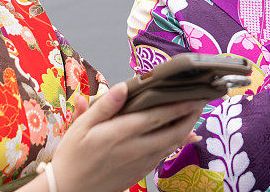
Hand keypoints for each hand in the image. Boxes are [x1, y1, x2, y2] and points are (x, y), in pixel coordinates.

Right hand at [49, 82, 204, 191]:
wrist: (69, 190)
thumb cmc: (72, 156)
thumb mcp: (80, 127)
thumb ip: (105, 106)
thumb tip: (123, 87)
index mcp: (120, 134)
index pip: (157, 117)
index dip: (179, 105)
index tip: (193, 94)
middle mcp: (135, 149)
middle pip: (173, 132)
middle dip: (190, 116)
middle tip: (201, 100)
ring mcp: (140, 162)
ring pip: (172, 145)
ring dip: (187, 128)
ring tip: (194, 112)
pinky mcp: (141, 172)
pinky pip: (165, 155)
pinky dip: (177, 143)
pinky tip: (183, 135)